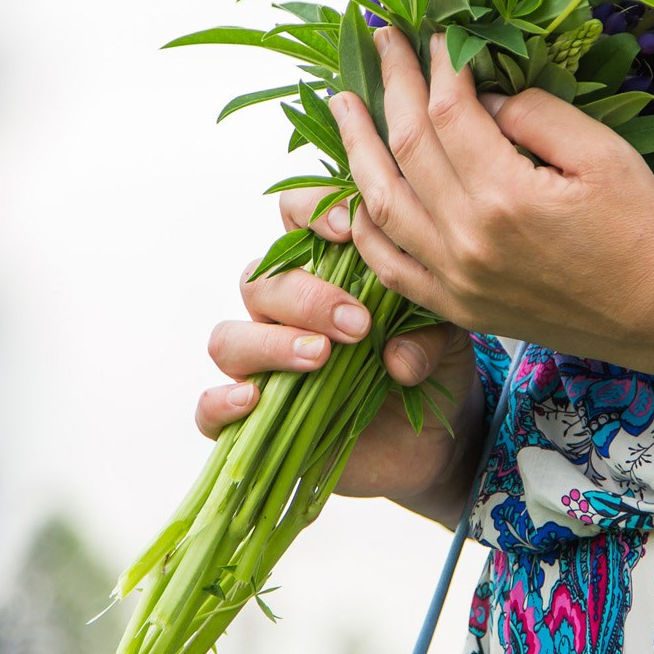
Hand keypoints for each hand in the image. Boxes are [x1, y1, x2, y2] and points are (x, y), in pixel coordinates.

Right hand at [195, 195, 486, 517]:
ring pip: (229, 339)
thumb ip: (427, 333)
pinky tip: (252, 402)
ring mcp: (263, 366)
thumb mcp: (445, 341)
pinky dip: (219, 403)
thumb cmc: (429, 368)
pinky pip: (209, 410)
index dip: (310, 212)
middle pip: (259, 281)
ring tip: (320, 358)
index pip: (294, 216)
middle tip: (357, 325)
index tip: (347, 229)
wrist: (432, 441)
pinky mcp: (255, 420)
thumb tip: (397, 357)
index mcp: (324, 271)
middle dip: (306, 298)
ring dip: (270, 343)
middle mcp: (283, 312)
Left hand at [328, 25, 653, 365]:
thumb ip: (534, 114)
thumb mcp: (602, 152)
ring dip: (356, 148)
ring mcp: (456, 279)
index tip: (432, 31)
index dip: (436, 63)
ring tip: (342, 105)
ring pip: (382, 203)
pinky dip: (365, 231)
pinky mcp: (458, 307)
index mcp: (506, 196)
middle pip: (408, 146)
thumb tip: (478, 97)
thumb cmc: (640, 228)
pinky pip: (391, 268)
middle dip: (390, 85)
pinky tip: (354, 197)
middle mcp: (468, 239)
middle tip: (379, 40)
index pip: (449, 111)